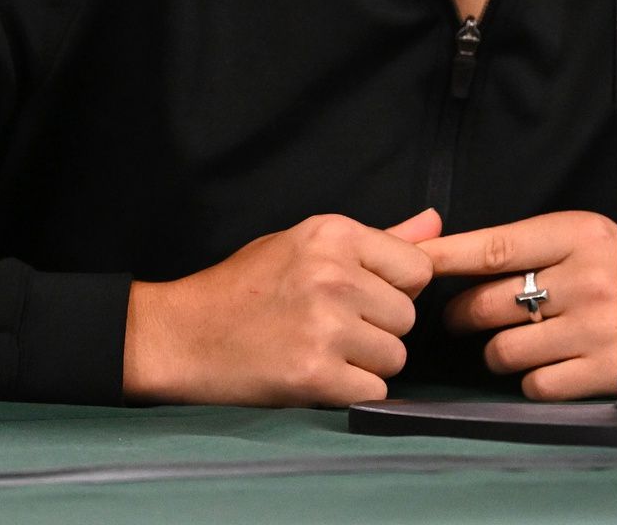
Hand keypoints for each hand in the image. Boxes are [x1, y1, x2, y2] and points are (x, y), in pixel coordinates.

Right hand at [123, 207, 440, 406]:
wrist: (180, 334)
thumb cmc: (243, 288)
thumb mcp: (303, 244)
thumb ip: (377, 239)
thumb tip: (436, 223)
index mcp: (333, 234)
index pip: (417, 268)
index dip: (396, 288)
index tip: (362, 297)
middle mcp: (334, 275)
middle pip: (408, 317)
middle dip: (379, 329)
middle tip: (332, 328)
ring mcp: (325, 325)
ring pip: (395, 357)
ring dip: (367, 363)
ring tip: (322, 350)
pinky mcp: (315, 374)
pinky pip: (374, 392)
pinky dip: (352, 392)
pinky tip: (317, 376)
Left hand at [424, 212, 616, 398]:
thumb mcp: (592, 239)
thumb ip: (530, 244)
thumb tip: (450, 252)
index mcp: (578, 233)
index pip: (492, 246)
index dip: (443, 258)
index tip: (408, 265)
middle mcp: (586, 277)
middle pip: (487, 303)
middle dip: (467, 315)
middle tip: (471, 316)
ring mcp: (597, 327)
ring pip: (503, 349)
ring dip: (499, 351)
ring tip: (523, 340)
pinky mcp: (605, 372)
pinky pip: (533, 384)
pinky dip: (532, 380)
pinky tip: (554, 365)